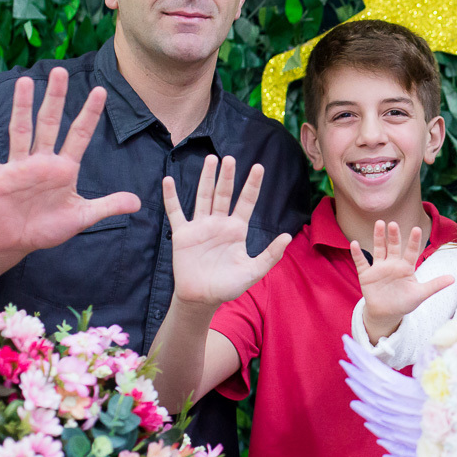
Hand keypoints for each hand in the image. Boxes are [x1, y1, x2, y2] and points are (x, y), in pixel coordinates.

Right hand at [0, 67, 140, 264]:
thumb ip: (108, 207)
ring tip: (24, 82)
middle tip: (59, 71)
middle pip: (49, 123)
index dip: (89, 114)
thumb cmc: (48, 227)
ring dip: (22, 107)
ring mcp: (17, 167)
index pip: (79, 135)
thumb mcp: (81, 217)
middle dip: (55, 99)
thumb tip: (138, 203)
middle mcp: (41, 161)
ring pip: (21, 132)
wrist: (16, 243)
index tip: (101, 90)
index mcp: (64, 168)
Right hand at [163, 155, 290, 307]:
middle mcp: (219, 223)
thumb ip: (270, 255)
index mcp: (237, 230)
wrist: (201, 299)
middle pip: (224, 194)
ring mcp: (200, 227)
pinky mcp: (182, 234)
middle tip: (230, 157)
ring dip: (206, 179)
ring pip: (203, 197)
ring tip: (211, 160)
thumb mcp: (253, 271)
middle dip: (228, 176)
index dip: (252, 184)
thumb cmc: (228, 286)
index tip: (259, 166)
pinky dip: (171, 197)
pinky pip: (175, 212)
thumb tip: (288, 236)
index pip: (246, 201)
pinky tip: (168, 180)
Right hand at [350, 220, 453, 341]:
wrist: (387, 314)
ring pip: (379, 249)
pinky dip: (358, 254)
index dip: (413, 241)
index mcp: (406, 267)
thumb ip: (435, 285)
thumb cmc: (405, 302)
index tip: (416, 228)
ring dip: (378, 238)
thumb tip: (454, 278)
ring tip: (379, 224)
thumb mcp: (420, 294)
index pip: (411, 251)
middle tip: (394, 223)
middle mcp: (393, 264)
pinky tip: (354, 243)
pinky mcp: (367, 275)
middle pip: (394, 246)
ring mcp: (379, 268)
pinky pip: (361, 262)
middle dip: (394, 235)